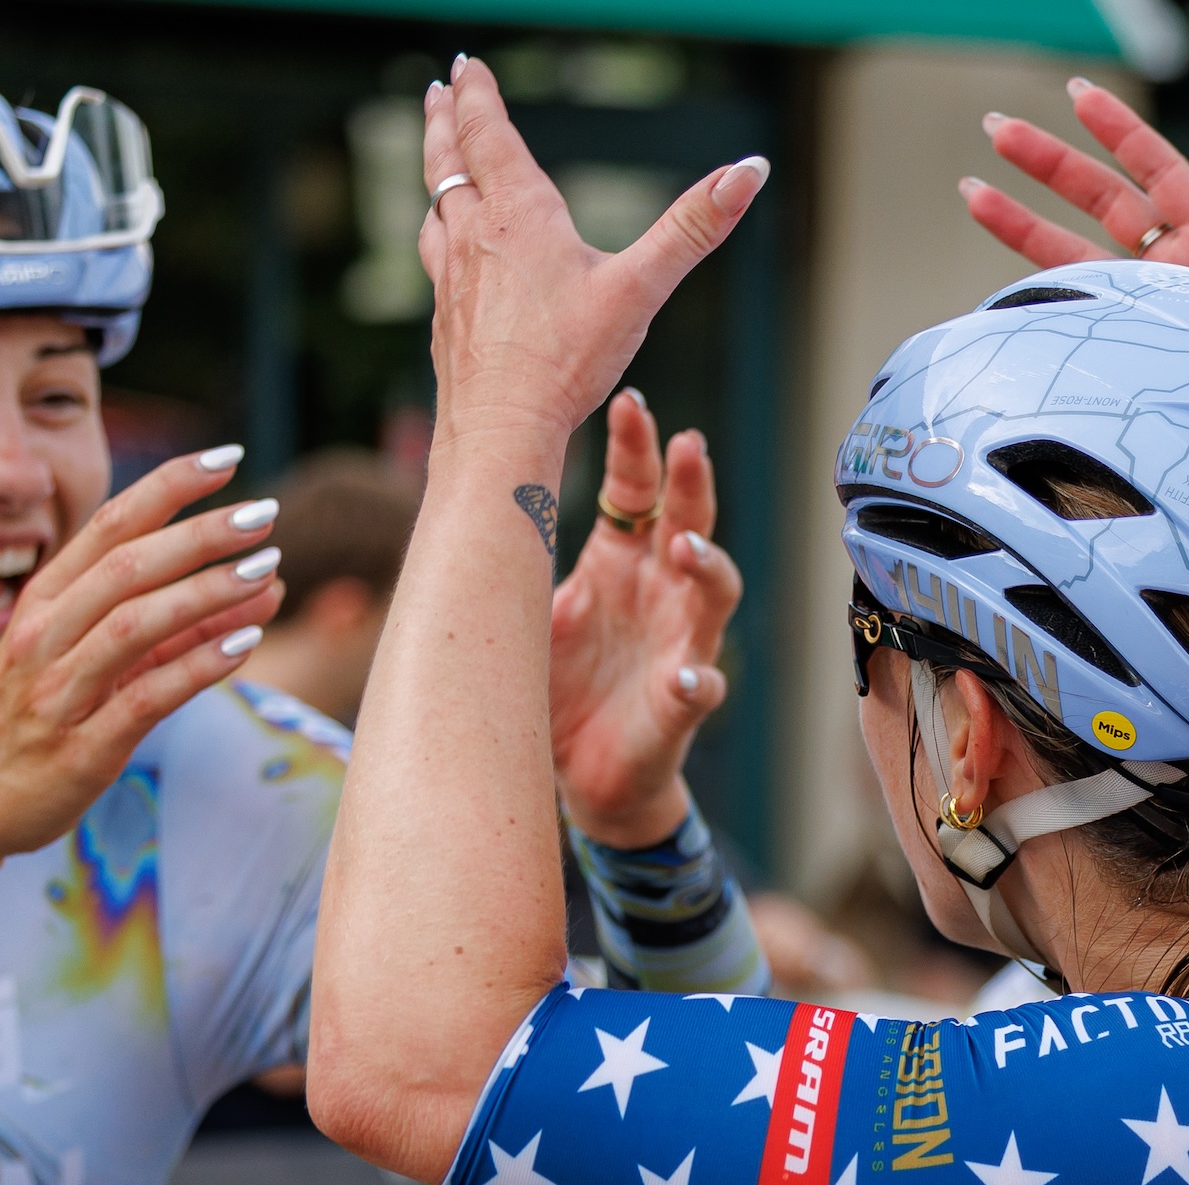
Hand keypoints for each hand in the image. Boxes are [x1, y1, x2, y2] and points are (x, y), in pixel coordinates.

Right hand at [0, 450, 283, 881]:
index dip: (169, 486)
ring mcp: (58, 690)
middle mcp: (46, 634)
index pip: (110, 525)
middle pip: (128, 566)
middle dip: (200, 534)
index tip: (227, 458)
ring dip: (205, 593)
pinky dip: (196, 668)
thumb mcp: (97, 655)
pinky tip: (244, 645)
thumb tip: (267, 582)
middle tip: (264, 515)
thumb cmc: (39, 712)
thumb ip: (178, 621)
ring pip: (134, 624)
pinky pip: (144, 697)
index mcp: (45, 598)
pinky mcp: (81, 747)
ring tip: (266, 571)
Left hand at [420, 56, 767, 449]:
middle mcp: (474, 237)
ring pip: (434, 211)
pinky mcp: (445, 321)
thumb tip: (749, 173)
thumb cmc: (567, 363)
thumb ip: (692, 228)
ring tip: (439, 162)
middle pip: (448, 162)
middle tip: (438, 91)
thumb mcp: (641, 289)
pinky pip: (436, 265)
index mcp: (518, 215)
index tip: (465, 67)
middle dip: (445, 121)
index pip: (487, 134)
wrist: (499, 430)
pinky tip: (448, 254)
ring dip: (436, 176)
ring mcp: (452, 281)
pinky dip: (439, 239)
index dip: (476, 95)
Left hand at [550, 392, 741, 847]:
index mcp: (621, 564)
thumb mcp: (532, 614)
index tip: (630, 402)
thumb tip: (475, 491)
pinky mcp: (680, 708)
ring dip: (706, 566)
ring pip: (713, 596)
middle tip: (686, 444)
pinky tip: (686, 677)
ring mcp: (678, 647)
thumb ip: (523, 560)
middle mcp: (660, 595)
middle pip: (688, 523)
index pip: (638, 493)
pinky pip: (699, 690)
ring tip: (686, 546)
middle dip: (689, 484)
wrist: (583, 778)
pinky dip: (695, 682)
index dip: (638, 449)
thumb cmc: (563, 686)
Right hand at [960, 78, 1188, 326]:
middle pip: (1100, 200)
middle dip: (1050, 162)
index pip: (1160, 173)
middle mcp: (1171, 268)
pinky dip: (1038, 306)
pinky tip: (996, 294)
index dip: (1120, 133)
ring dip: (1020, 223)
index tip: (1078, 97)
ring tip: (971, 192)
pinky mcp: (1122, 348)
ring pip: (1071, 254)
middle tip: (1000, 131)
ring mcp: (1140, 308)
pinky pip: (1074, 320)